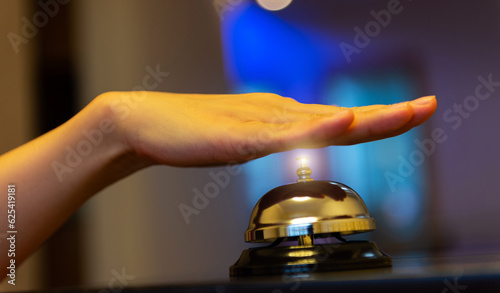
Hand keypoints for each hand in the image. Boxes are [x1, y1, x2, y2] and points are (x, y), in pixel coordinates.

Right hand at [104, 92, 436, 166]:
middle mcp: (277, 114)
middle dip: (390, 114)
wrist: (145, 123)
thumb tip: (291, 141)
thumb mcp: (241, 138)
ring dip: (368, 119)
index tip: (411, 114)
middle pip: (341, 117)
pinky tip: (343, 123)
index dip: (377, 119)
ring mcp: (259, 122)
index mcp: (279, 117)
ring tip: (408, 113)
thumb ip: (269, 138)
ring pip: (322, 121)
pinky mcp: (238, 134)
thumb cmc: (190, 132)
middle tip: (430, 105)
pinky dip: (317, 129)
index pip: (337, 121)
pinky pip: (283, 134)